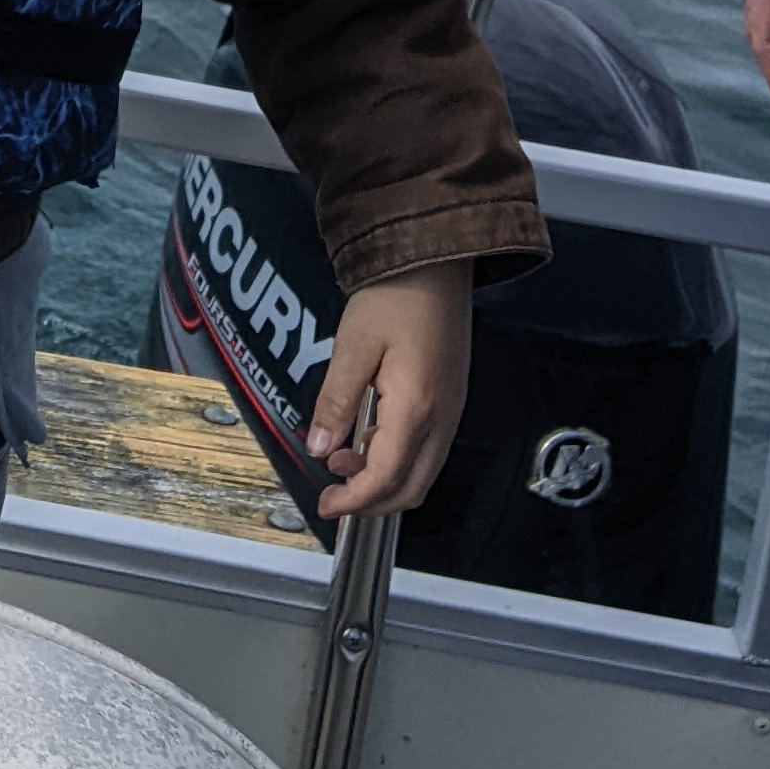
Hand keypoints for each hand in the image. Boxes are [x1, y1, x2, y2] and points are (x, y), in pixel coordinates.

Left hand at [309, 260, 470, 520]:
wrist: (433, 262)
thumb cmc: (397, 295)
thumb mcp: (354, 346)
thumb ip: (336, 401)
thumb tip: (319, 445)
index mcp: (417, 408)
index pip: (387, 478)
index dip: (355, 501)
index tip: (328, 506)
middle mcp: (441, 418)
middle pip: (411, 488)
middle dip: (371, 502)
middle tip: (333, 496)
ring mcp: (450, 411)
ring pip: (420, 472)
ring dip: (382, 479)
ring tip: (341, 460)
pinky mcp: (449, 400)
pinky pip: (426, 449)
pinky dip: (396, 458)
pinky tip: (367, 436)